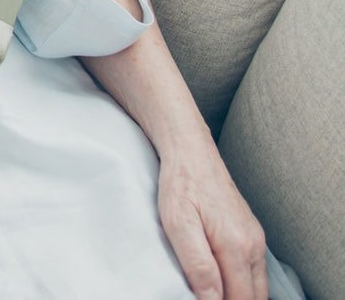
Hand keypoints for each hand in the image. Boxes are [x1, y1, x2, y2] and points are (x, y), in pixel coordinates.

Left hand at [157, 148, 266, 299]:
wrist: (190, 150)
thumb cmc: (180, 183)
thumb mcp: (178, 223)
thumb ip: (198, 265)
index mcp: (237, 246)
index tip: (201, 299)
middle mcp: (253, 245)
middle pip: (254, 297)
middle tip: (204, 296)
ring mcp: (256, 238)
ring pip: (257, 286)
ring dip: (239, 294)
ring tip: (211, 290)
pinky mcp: (251, 232)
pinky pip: (254, 270)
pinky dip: (242, 282)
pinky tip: (222, 278)